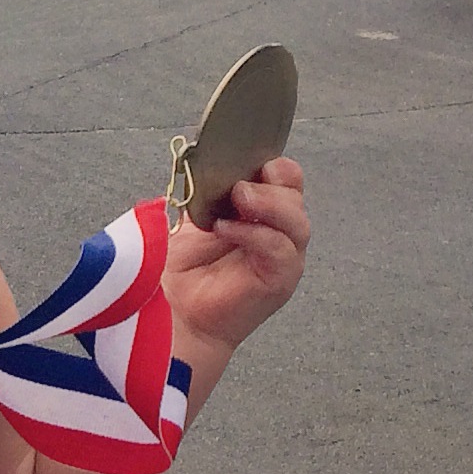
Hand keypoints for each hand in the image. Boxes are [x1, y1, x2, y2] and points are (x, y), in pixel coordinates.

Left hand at [164, 156, 307, 358]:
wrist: (175, 311)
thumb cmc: (184, 268)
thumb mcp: (197, 215)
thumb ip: (213, 189)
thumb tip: (214, 162)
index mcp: (264, 213)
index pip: (289, 180)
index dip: (276, 168)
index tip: (248, 161)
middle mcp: (280, 234)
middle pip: (296, 197)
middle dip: (270, 186)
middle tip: (238, 188)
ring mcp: (284, 258)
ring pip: (297, 223)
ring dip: (268, 206)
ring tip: (237, 202)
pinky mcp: (280, 281)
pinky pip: (280, 250)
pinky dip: (255, 234)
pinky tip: (226, 229)